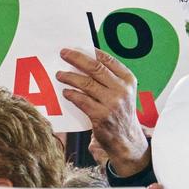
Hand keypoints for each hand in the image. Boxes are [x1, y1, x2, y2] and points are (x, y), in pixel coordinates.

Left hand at [57, 48, 149, 177]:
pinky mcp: (101, 116)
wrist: (126, 140)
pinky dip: (71, 94)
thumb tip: (84, 60)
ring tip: (60, 74)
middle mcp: (122, 90)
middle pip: (95, 68)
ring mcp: (112, 103)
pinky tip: (65, 92)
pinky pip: (81, 100)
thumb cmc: (120, 113)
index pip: (108, 60)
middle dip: (76, 58)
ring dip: (69, 77)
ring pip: (86, 83)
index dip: (91, 52)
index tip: (77, 48)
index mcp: (128, 80)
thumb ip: (110, 78)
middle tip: (63, 53)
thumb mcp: (123, 93)